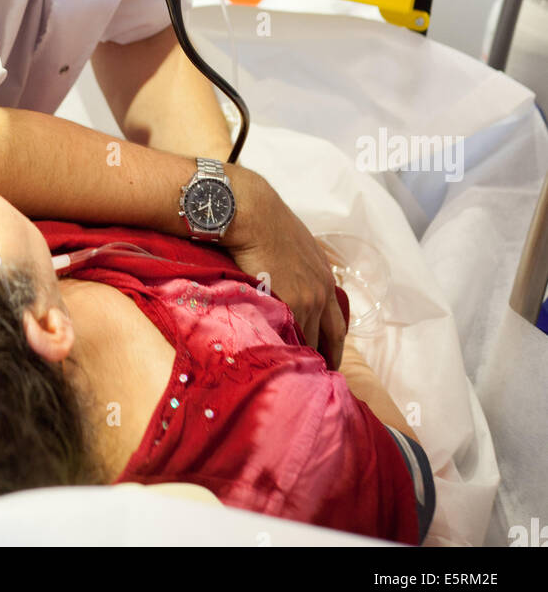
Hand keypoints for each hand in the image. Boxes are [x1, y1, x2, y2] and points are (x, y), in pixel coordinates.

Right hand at [224, 170, 346, 369]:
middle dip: (326, 359)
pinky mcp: (290, 302)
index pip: (337, 321)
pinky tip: (277, 362)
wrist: (254, 213)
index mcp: (325, 277)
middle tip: (318, 378)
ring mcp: (309, 298)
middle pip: (331, 336)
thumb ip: (300, 267)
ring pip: (309, 339)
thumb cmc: (267, 222)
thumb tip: (289, 278)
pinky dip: (285, 349)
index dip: (332, 342)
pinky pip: (289, 335)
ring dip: (302, 356)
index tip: (326, 357)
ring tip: (292, 375)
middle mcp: (323, 290)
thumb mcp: (296, 244)